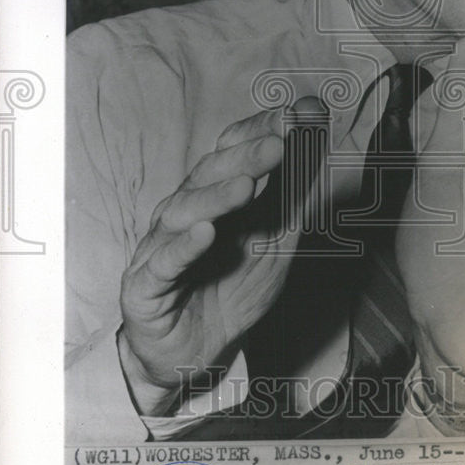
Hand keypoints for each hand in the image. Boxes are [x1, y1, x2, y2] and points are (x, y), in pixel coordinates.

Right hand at [119, 98, 322, 415]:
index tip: (299, 114)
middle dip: (248, 156)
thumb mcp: (277, 237)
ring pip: (184, 212)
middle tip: (281, 142)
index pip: (234, 151)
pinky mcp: (146, 285)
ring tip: (248, 185)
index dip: (263, 131)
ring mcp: (162, 245)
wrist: (194, 350)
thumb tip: (318, 133)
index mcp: (215, 194)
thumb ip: (295, 190)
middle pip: (211, 175)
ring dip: (217, 197)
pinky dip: (183, 247)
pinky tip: (204, 233)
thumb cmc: (232, 285)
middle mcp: (185, 210)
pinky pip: (163, 263)